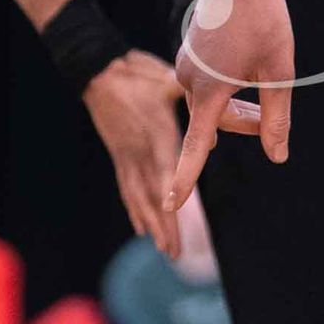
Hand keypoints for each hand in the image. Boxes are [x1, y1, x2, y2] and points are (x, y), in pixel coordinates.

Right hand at [83, 50, 192, 255]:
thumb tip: (223, 122)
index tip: (174, 210)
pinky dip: (134, 210)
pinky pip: (126, 188)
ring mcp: (126, 155)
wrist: (99, 70)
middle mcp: (140, 150)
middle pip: (152, 193)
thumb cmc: (139, 73)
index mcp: (156, 132)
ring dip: (151, 224)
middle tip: (175, 253)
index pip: (165, 166)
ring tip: (165, 250)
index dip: (170, 188)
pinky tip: (141, 228)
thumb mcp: (170, 82)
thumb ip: (197, 102)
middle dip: (164, 224)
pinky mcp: (118, 155)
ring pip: (138, 197)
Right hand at [171, 0, 290, 212]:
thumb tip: (277, 156)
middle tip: (272, 108)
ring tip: (266, 81)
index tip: (172, 203)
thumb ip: (276, 118)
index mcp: (208, 89)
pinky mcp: (189, 57)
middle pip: (216, 122)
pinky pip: (207, 86)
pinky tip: (247, 65)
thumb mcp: (279, 72)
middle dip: (245, 122)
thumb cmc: (264, 21)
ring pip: (212, 104)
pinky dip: (228, 89)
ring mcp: (186, 67)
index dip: (186, 178)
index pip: (197, 145)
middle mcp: (189, 80)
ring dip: (238, 106)